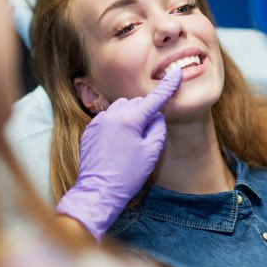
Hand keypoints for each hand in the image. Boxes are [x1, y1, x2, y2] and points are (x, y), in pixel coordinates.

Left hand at [56, 68, 182, 241]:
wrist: (98, 192)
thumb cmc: (128, 175)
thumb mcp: (151, 153)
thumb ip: (158, 128)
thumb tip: (156, 116)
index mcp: (130, 120)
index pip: (154, 99)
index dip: (167, 87)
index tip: (176, 74)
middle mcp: (112, 115)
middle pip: (136, 103)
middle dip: (145, 112)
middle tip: (147, 134)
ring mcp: (98, 122)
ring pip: (120, 108)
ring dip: (130, 116)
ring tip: (130, 139)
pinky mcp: (90, 130)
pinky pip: (107, 118)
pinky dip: (116, 123)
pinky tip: (117, 143)